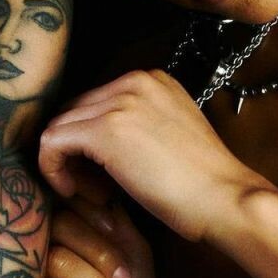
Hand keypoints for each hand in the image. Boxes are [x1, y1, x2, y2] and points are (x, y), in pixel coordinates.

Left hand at [39, 70, 263, 242]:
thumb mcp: (170, 132)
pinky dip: (51, 166)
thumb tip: (99, 139)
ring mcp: (118, 102)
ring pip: (61, 124)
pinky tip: (70, 189)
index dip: (91, 139)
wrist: (227, 199)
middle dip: (76, 148)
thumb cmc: (204, 182)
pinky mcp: (105, 130)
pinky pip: (53, 141)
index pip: (97, 101)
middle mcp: (133, 80)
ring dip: (65, 159)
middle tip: (91, 184)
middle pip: (77, 110)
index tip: (101, 171)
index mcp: (151, 78)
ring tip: (87, 190)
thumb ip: (138, 123)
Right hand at [43, 190, 155, 277]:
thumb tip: (100, 179)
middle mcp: (44, 243)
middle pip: (60, 224)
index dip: (88, 206)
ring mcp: (33, 272)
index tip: (114, 226)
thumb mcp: (130, 247)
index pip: (66, 198)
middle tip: (122, 275)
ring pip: (56, 259)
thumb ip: (113, 214)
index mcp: (68, 224)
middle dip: (97, 248)